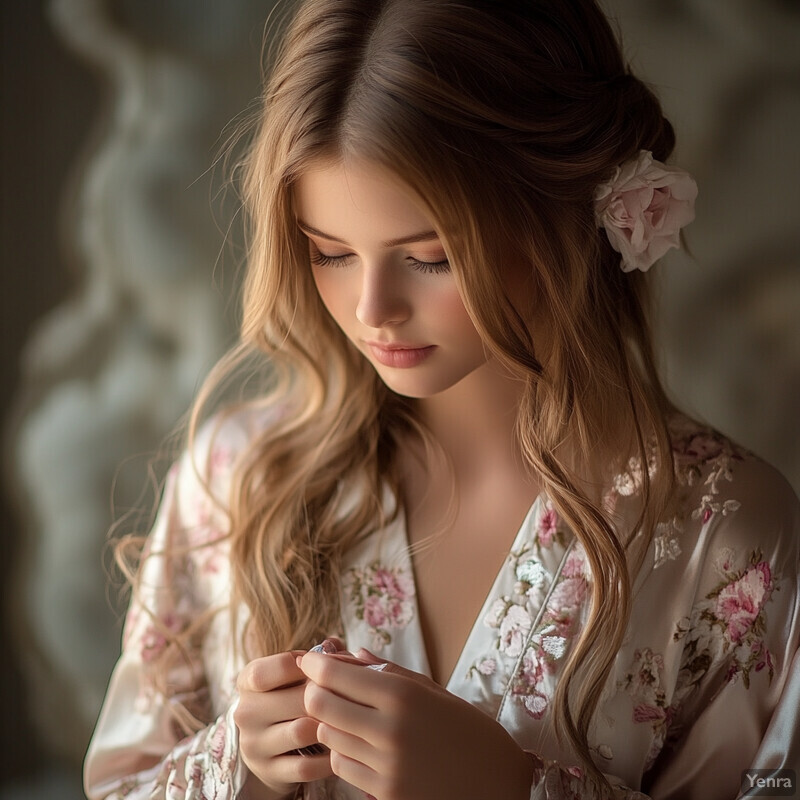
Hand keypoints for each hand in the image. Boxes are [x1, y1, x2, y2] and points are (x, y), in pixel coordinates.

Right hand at [235, 650, 334, 798]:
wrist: (270, 749)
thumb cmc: (290, 698)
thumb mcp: (294, 675)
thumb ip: (317, 656)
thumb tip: (336, 644)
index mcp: (248, 680)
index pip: (274, 667)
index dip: (305, 665)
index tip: (324, 668)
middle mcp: (245, 712)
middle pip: (298, 699)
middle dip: (328, 697)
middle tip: (349, 696)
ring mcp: (254, 745)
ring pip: (302, 731)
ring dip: (329, 726)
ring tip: (346, 721)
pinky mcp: (269, 772)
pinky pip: (307, 766)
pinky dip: (329, 758)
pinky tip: (341, 748)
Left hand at [299, 649, 533, 799]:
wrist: (497, 783)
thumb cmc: (467, 729)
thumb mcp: (432, 691)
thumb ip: (388, 671)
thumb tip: (351, 654)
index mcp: (402, 696)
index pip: (333, 676)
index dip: (315, 665)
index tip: (313, 660)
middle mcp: (389, 730)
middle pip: (320, 705)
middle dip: (315, 692)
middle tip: (323, 687)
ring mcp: (385, 766)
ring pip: (329, 736)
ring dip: (331, 722)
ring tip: (349, 716)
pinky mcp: (385, 795)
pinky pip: (343, 767)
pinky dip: (345, 752)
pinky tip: (362, 745)